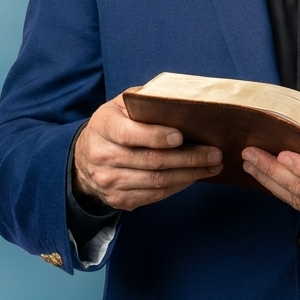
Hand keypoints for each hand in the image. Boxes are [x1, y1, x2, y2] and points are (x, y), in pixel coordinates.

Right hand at [73, 94, 222, 210]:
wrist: (84, 158)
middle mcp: (104, 156)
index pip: (130, 134)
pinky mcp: (118, 199)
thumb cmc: (113, 125)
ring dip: (189, 175)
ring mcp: (110, 181)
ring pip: (157, 181)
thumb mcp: (121, 106)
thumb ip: (145, 101)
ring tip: (212, 166)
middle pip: (151, 161)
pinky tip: (194, 177)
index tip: (181, 136)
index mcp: (104, 127)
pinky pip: (154, 196)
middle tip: (215, 153)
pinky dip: (178, 187)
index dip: (157, 136)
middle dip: (188, 158)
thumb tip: (182, 100)